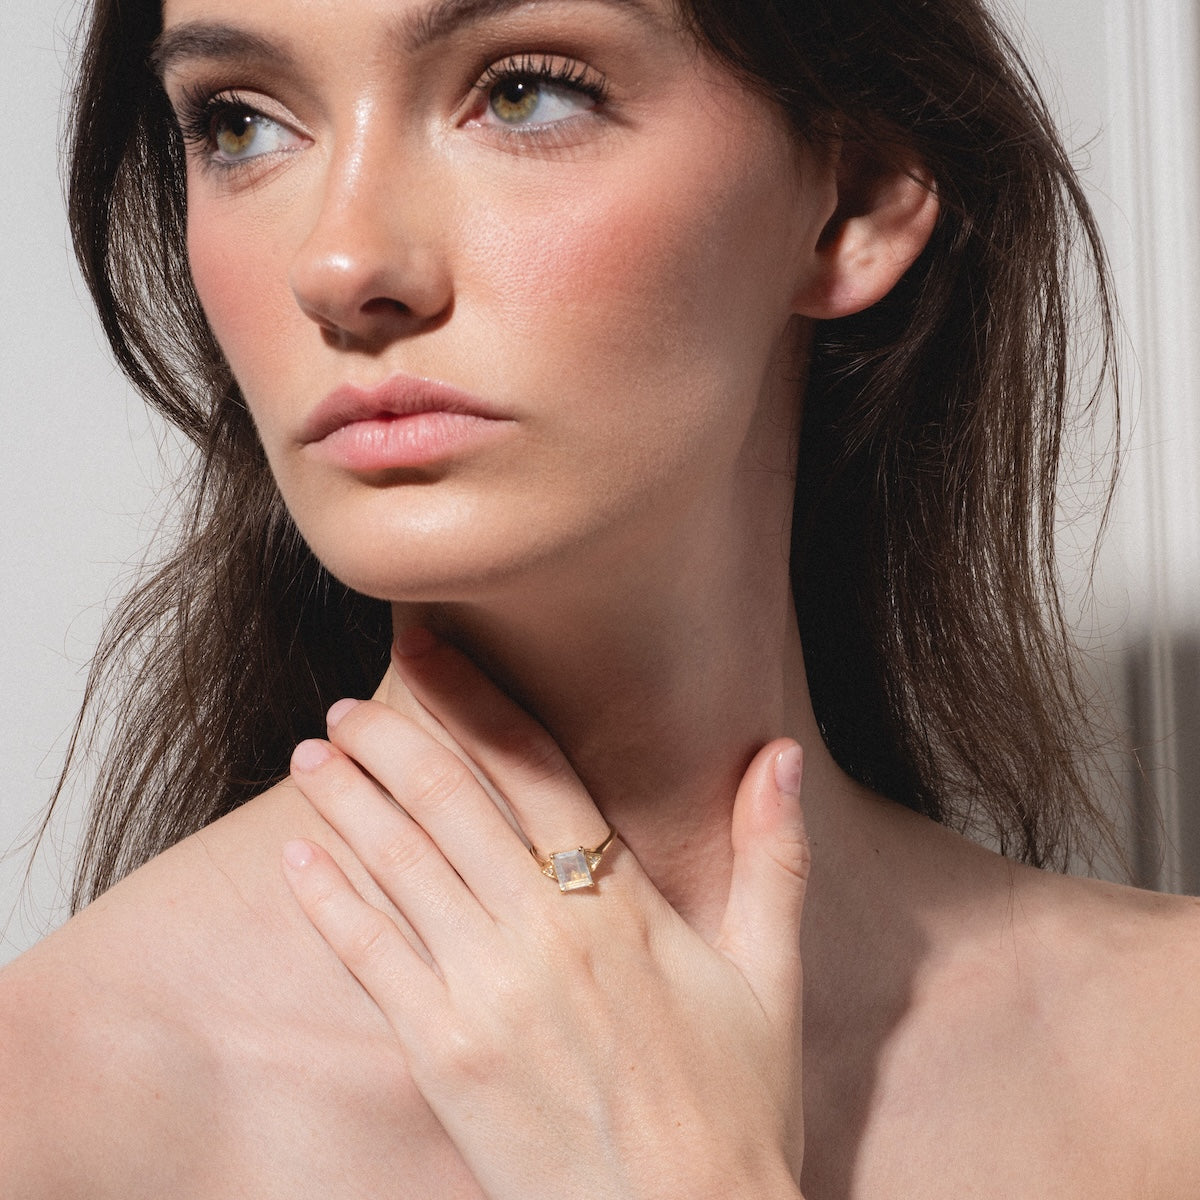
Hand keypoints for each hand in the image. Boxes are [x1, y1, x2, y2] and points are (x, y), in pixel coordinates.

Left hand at [282, 632, 808, 1199]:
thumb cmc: (735, 1107)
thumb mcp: (770, 975)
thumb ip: (772, 857)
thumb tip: (780, 755)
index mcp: (619, 903)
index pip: (533, 767)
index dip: (475, 700)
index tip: (429, 651)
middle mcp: (542, 932)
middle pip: (447, 805)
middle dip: (388, 740)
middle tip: (346, 700)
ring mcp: (483, 993)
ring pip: (399, 867)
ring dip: (347, 802)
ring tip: (310, 754)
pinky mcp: (442, 1055)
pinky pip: (370, 959)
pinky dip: (329, 900)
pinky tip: (298, 858)